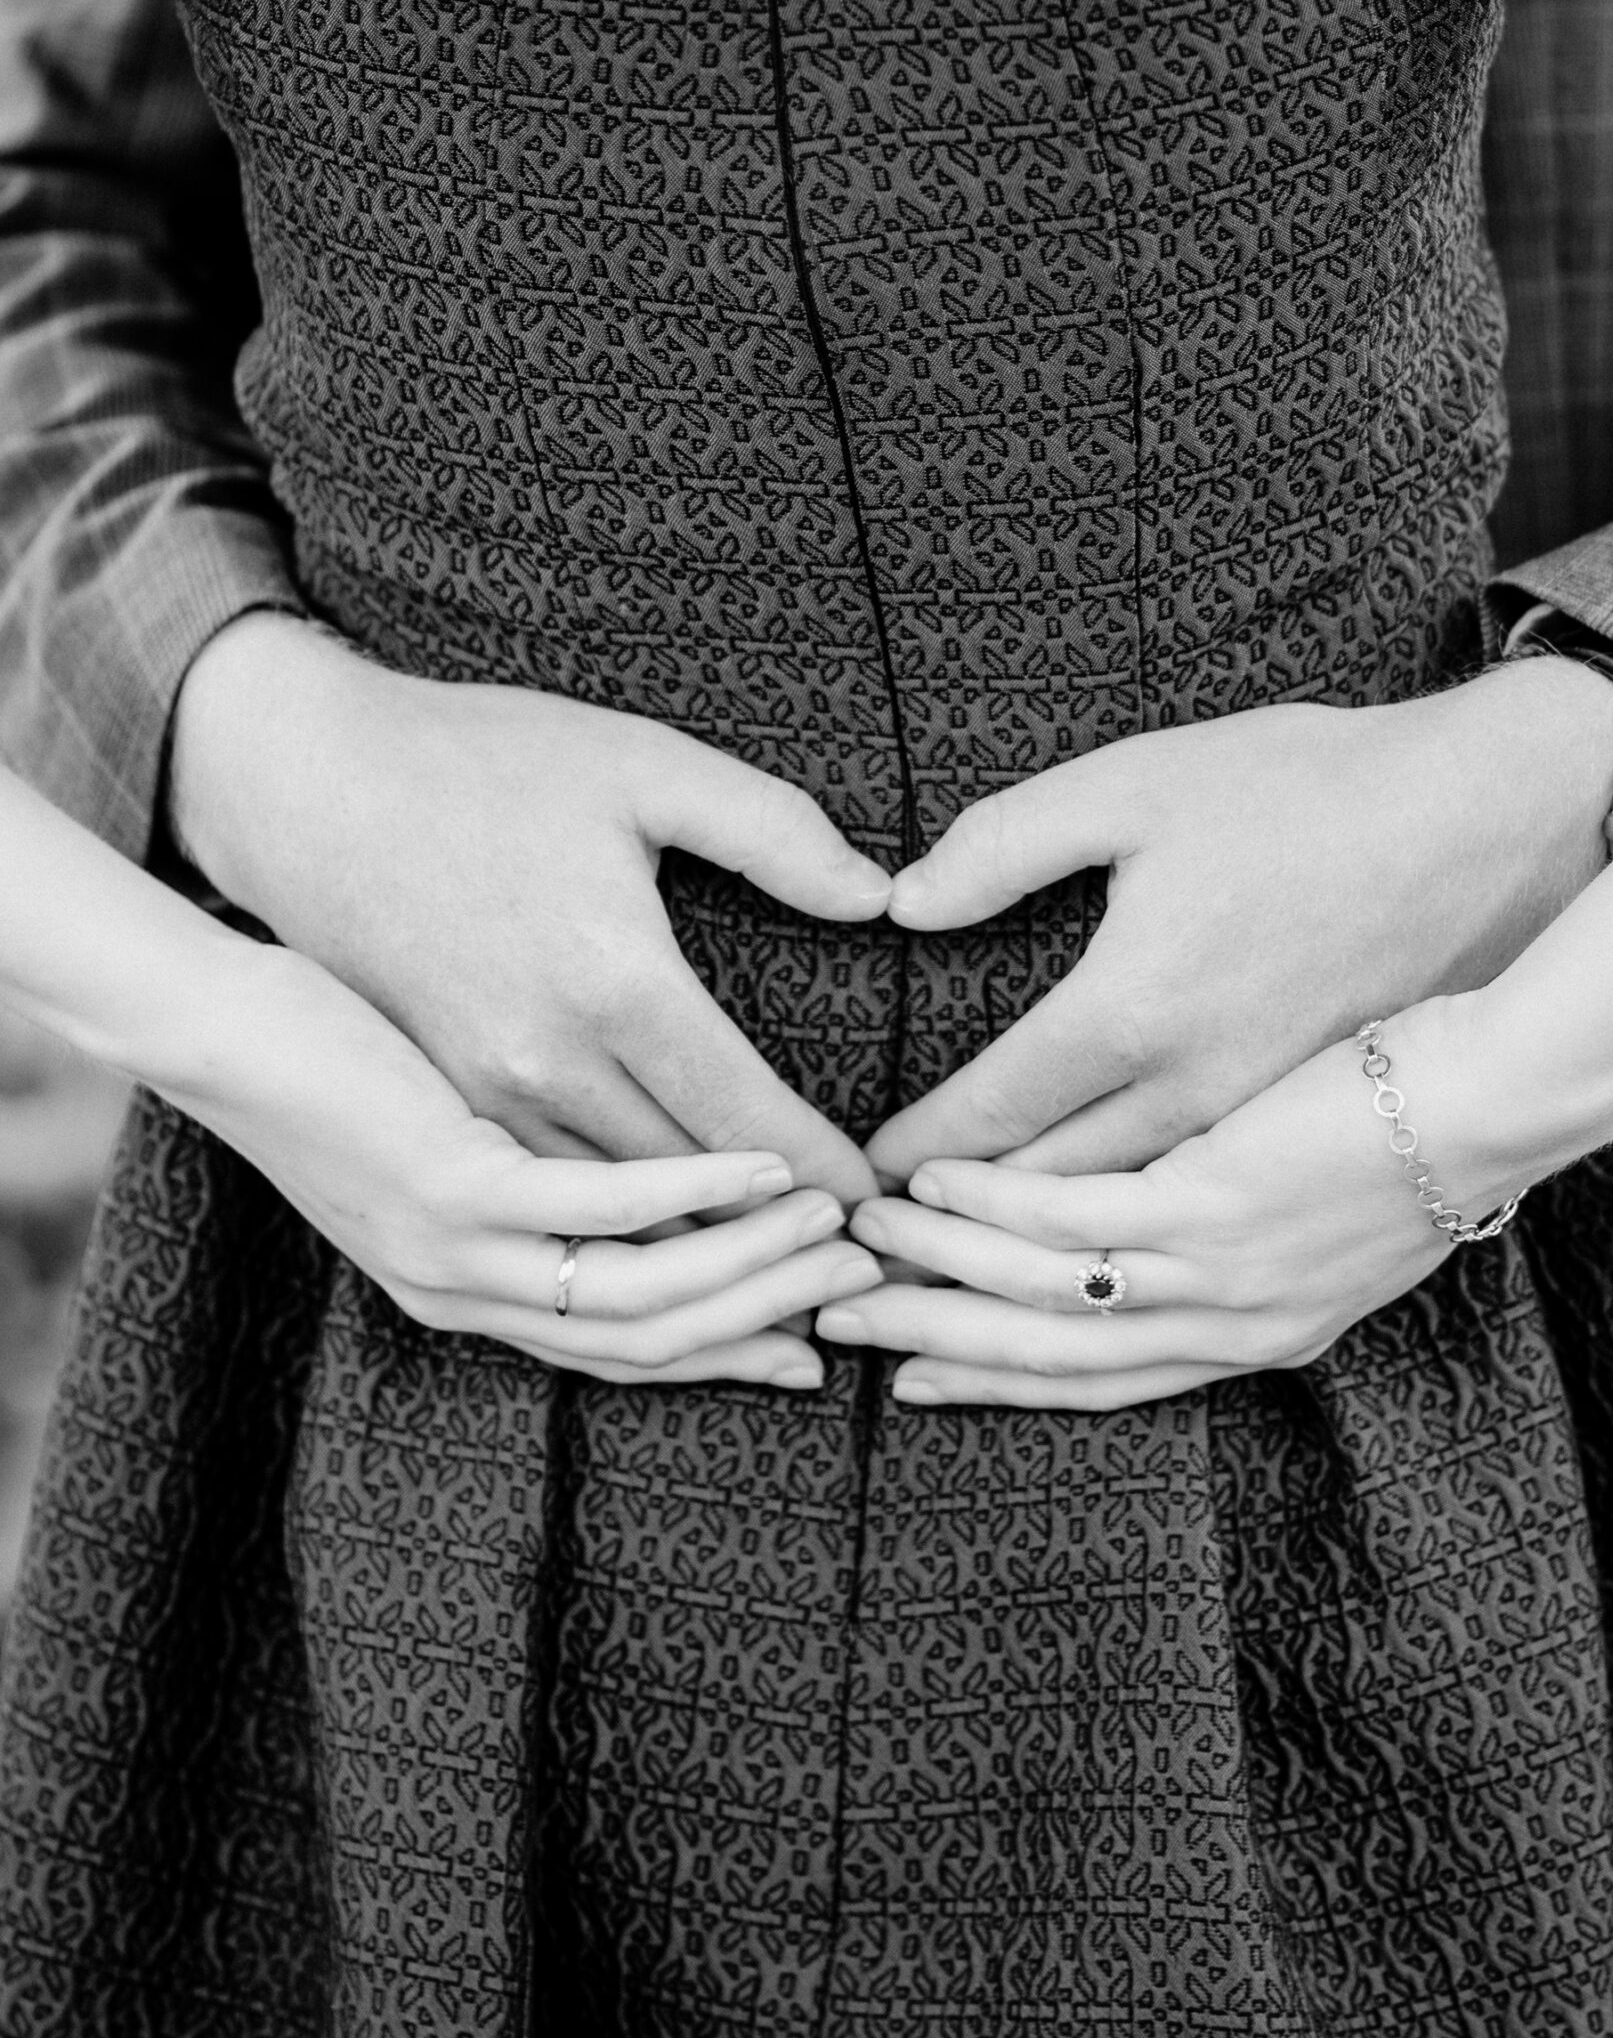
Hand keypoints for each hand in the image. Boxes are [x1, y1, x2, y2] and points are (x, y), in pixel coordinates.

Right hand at [171, 614, 889, 1198]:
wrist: (307, 786)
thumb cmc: (485, 761)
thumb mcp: (643, 763)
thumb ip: (774, 831)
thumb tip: (878, 896)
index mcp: (614, 985)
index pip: (745, 1121)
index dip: (822, 1175)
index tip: (877, 1205)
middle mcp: (545, 1066)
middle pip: (687, 1194)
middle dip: (774, 1238)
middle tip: (855, 1255)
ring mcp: (481, 1099)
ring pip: (611, 1219)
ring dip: (697, 1256)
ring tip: (781, 1276)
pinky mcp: (440, 1108)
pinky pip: (547, 1202)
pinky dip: (615, 1237)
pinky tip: (666, 1245)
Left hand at [187, 935, 880, 1385]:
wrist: (211, 1015)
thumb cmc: (331, 1052)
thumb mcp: (440, 1137)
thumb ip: (531, 1175)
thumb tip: (630, 1172)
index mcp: (471, 1287)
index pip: (629, 1348)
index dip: (734, 1345)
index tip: (821, 1330)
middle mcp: (468, 1291)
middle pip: (655, 1338)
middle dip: (772, 1312)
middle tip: (865, 1278)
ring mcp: (458, 1247)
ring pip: (642, 1292)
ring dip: (756, 1258)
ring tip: (838, 1213)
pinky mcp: (452, 1182)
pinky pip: (600, 1209)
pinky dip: (698, 1189)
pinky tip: (768, 1156)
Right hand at [826, 999, 1500, 1406]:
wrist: (1493, 1097)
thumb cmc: (1417, 1132)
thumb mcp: (1326, 1220)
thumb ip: (1237, 1241)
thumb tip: (1159, 1220)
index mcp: (1256, 1337)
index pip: (1100, 1380)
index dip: (997, 1379)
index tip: (915, 1376)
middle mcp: (1230, 1326)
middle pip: (1051, 1356)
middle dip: (936, 1343)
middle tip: (841, 1322)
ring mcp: (1219, 1273)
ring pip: (1045, 1292)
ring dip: (939, 1266)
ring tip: (865, 1231)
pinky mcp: (1214, 1205)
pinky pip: (1070, 1218)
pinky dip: (988, 1205)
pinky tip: (934, 1178)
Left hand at [866, 661, 1612, 1184]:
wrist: (1484, 825)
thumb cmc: (1306, 790)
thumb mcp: (1134, 782)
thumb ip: (1004, 844)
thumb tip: (902, 903)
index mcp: (1132, 1009)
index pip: (993, 1111)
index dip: (915, 1153)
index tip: (861, 1183)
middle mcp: (1192, 1090)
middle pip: (1046, 1196)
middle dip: (955, 1236)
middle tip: (881, 1258)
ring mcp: (1258, 1121)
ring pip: (1123, 1222)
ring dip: (1033, 1258)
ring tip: (959, 1284)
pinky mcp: (1309, 1123)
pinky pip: (1196, 1211)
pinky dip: (1127, 1244)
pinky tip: (1094, 1253)